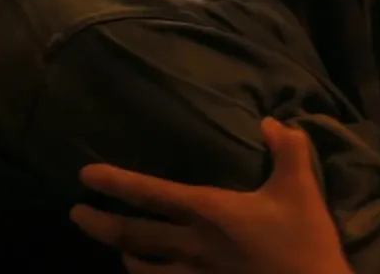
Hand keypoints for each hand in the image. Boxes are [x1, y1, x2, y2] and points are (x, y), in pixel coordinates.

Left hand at [70, 118, 350, 273]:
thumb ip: (287, 149)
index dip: (117, 183)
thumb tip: (271, 122)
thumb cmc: (304, 241)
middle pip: (133, 235)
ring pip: (142, 268)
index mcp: (210, 212)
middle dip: (99, 223)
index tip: (85, 175)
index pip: (153, 194)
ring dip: (124, 254)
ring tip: (117, 246)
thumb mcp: (301, 188)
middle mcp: (192, 245)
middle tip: (75, 213)